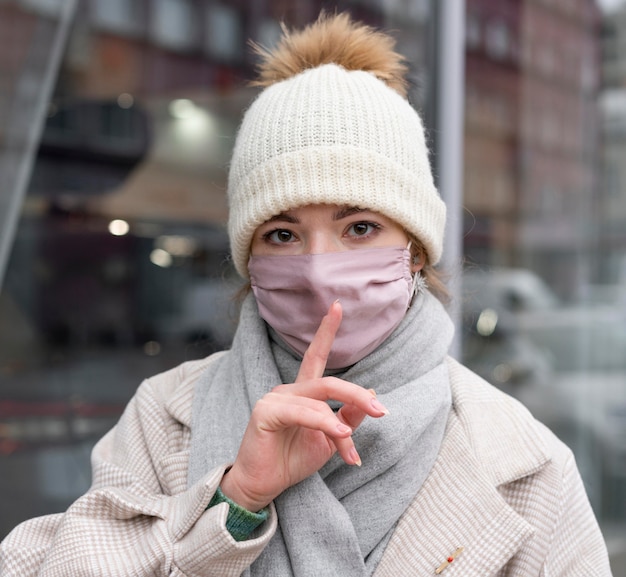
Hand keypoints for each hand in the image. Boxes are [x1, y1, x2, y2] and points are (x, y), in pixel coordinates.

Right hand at [220, 301, 388, 511]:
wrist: (264, 486)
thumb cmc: (292, 460)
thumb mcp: (331, 439)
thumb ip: (348, 418)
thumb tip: (373, 394)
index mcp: (303, 393)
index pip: (316, 356)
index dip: (326, 331)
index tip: (337, 306)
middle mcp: (288, 389)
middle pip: (329, 381)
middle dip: (356, 395)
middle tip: (381, 410)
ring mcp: (275, 398)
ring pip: (319, 402)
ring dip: (340, 428)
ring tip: (350, 451)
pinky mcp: (265, 411)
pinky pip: (302, 413)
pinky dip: (324, 424)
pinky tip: (338, 438)